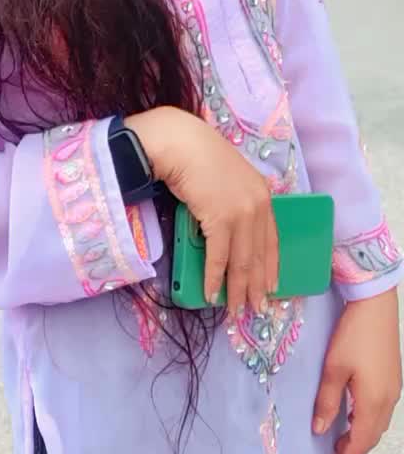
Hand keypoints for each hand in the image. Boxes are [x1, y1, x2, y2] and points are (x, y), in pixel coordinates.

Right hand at [126, 106, 278, 317]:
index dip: (271, 267)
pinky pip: (219, 257)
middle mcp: (258, 205)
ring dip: (237, 290)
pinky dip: (215, 278)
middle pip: (259, 255)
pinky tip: (212, 294)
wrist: (181, 143)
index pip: (272, 240)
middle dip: (256, 286)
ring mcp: (241, 213)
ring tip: (234, 311)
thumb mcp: (228, 180)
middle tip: (255, 309)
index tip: (270, 287)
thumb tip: (229, 231)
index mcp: (263, 195)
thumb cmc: (198, 158)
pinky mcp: (221, 219)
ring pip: (242, 261)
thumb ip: (235, 203)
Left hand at [313, 288, 401, 453]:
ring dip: (360, 438)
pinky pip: (380, 411)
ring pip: (377, 424)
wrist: (376, 306)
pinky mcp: (392, 378)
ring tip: (340, 445)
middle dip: (353, 453)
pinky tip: (352, 418)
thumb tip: (319, 429)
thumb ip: (327, 401)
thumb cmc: (353, 336)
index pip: (360, 443)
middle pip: (371, 437)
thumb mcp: (334, 369)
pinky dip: (366, 422)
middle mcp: (387, 401)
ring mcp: (393, 389)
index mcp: (373, 402)